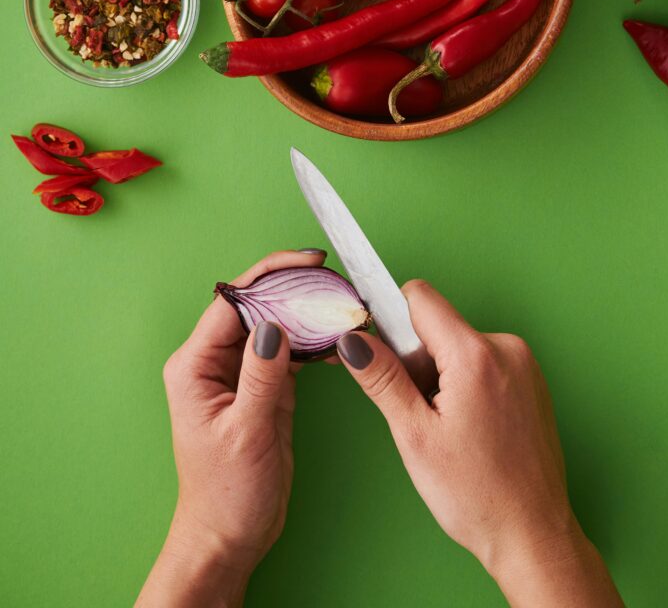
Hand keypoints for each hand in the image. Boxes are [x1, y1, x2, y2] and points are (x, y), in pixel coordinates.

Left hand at [136, 249, 326, 607]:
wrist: (229, 536)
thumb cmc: (225, 493)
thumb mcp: (246, 433)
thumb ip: (262, 376)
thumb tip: (275, 325)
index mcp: (195, 365)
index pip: (233, 302)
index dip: (270, 276)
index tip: (308, 263)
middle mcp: (214, 361)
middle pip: (255, 304)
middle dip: (294, 287)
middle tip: (334, 280)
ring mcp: (241, 371)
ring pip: (276, 322)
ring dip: (307, 311)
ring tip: (342, 302)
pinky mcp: (264, 385)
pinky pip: (289, 348)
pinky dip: (313, 339)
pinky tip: (337, 337)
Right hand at [337, 280, 623, 607]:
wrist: (533, 536)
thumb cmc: (477, 495)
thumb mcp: (414, 435)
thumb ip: (382, 378)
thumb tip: (352, 339)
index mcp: (475, 354)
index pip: (419, 297)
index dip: (391, 321)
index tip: (382, 355)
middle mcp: (506, 348)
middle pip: (438, 325)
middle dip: (417, 360)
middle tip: (422, 414)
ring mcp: (523, 363)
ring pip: (458, 344)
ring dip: (441, 376)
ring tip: (449, 429)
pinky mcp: (530, 380)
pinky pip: (483, 361)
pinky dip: (466, 384)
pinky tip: (470, 429)